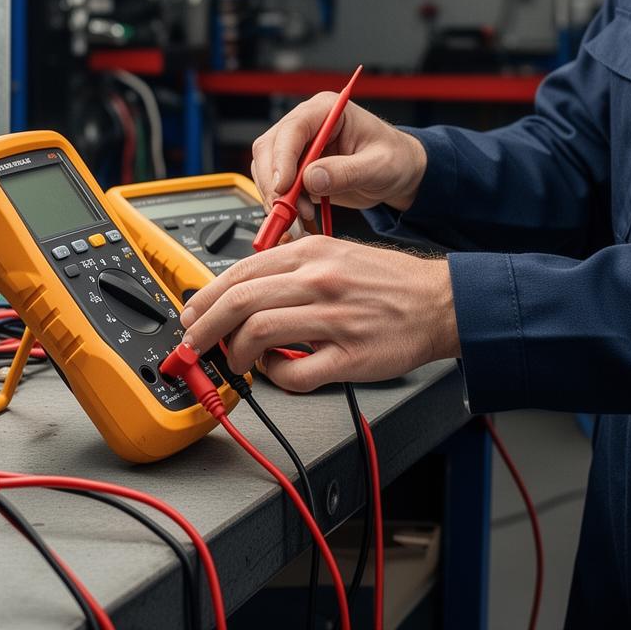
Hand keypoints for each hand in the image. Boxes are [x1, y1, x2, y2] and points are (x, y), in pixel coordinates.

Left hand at [178, 235, 458, 391]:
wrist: (439, 302)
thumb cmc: (388, 282)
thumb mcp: (334, 253)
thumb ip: (289, 267)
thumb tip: (242, 290)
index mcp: (311, 253)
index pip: (239, 273)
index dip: (205, 298)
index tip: (192, 315)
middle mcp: (318, 281)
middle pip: (239, 302)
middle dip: (204, 328)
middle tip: (193, 345)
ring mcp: (333, 319)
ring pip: (258, 333)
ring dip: (236, 354)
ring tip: (238, 362)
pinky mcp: (349, 356)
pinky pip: (295, 372)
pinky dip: (277, 376)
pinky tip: (279, 371)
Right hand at [251, 92, 428, 234]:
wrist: (400, 173)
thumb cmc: (395, 159)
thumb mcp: (380, 166)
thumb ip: (347, 172)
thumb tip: (311, 178)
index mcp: (328, 110)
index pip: (293, 128)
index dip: (283, 157)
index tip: (284, 186)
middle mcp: (308, 124)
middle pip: (270, 147)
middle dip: (274, 180)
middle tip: (287, 209)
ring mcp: (300, 146)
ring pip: (267, 167)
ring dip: (276, 195)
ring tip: (300, 215)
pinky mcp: (297, 168)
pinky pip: (276, 184)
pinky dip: (281, 203)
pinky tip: (299, 216)